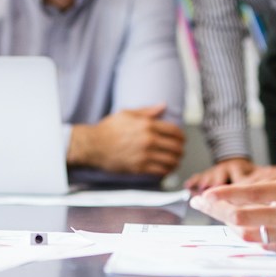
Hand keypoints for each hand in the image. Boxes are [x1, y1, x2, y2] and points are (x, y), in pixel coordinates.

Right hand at [70, 105, 186, 176]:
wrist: (93, 145)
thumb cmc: (108, 129)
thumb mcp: (126, 113)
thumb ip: (147, 111)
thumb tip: (163, 105)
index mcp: (147, 125)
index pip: (174, 131)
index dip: (181, 136)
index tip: (182, 139)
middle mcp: (148, 140)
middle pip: (176, 147)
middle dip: (181, 149)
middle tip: (180, 151)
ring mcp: (144, 155)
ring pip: (171, 160)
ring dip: (176, 161)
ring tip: (176, 161)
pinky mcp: (139, 168)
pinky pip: (160, 171)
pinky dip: (167, 171)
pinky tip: (166, 169)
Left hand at [192, 133, 275, 254]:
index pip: (249, 195)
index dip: (222, 197)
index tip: (203, 196)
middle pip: (240, 218)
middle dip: (215, 212)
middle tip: (199, 204)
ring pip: (250, 235)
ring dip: (231, 226)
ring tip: (220, 215)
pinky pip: (267, 245)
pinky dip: (252, 237)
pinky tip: (246, 229)